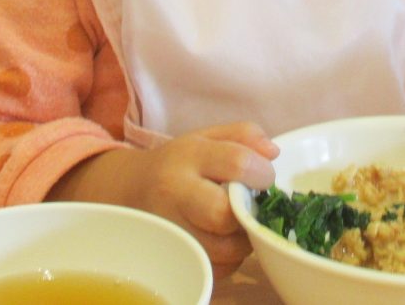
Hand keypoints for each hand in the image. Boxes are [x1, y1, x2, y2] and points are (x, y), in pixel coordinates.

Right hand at [48, 122, 277, 277]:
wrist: (131, 190)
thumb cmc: (179, 163)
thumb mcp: (208, 137)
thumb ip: (244, 136)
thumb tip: (272, 154)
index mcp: (188, 157)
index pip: (237, 163)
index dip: (262, 173)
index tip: (264, 178)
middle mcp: (174, 193)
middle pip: (224, 214)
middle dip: (247, 212)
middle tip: (250, 205)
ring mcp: (171, 229)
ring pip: (224, 249)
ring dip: (243, 238)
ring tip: (238, 221)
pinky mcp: (176, 258)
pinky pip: (219, 268)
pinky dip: (232, 257)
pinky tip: (224, 237)